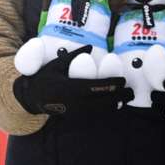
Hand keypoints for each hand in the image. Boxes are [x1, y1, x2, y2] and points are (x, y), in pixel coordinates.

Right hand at [12, 45, 132, 117]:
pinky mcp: (77, 117)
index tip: (123, 80)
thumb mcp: (57, 64)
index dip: (113, 84)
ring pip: (102, 110)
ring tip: (126, 97)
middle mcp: (75, 102)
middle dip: (120, 96)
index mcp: (71, 88)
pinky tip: (114, 104)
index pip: (97, 87)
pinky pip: (96, 114)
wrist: (33, 98)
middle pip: (104, 101)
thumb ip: (74, 55)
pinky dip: (107, 109)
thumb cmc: (44, 78)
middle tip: (131, 91)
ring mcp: (76, 112)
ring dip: (116, 104)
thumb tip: (90, 46)